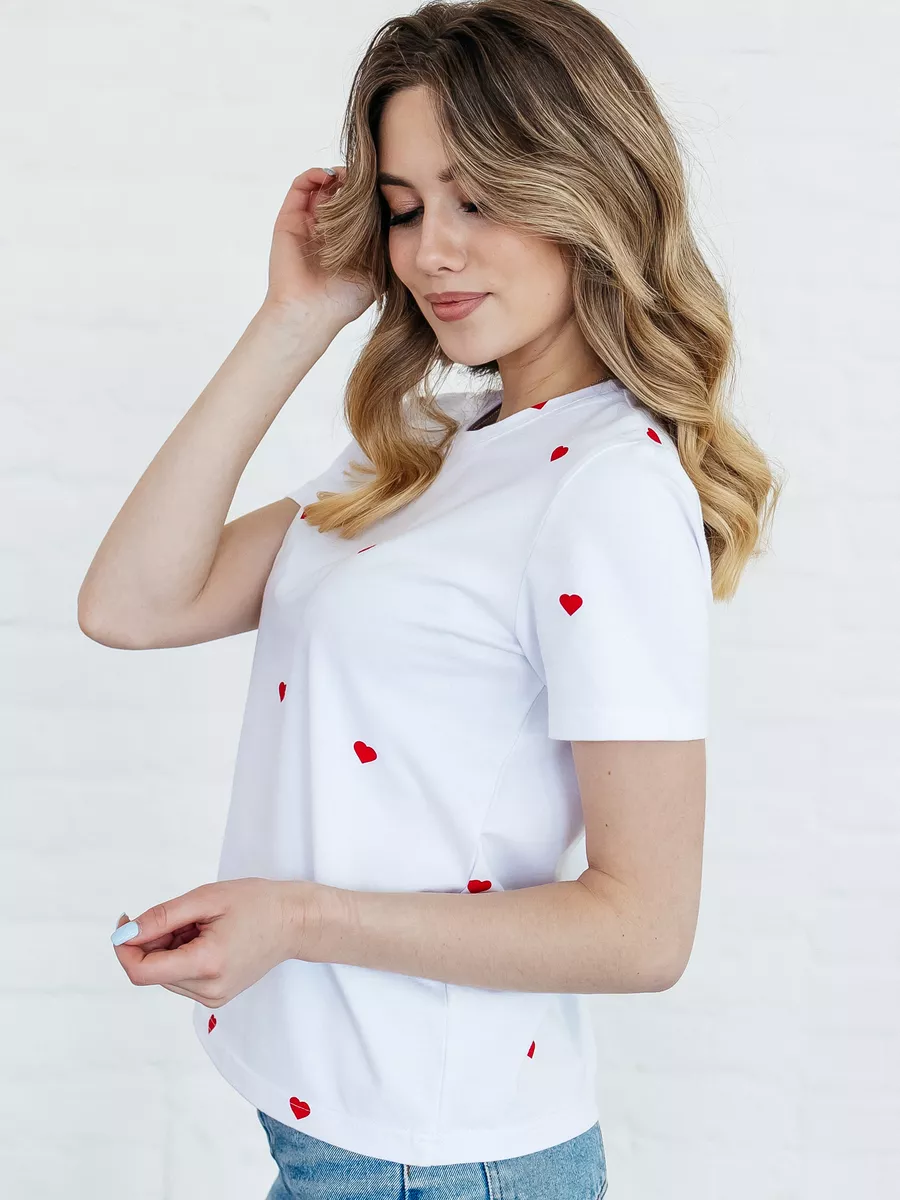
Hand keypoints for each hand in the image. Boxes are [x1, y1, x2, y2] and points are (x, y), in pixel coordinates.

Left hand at [111, 878, 320, 1007]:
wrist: (295, 922)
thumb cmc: (258, 904)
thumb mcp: (207, 898)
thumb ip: (162, 917)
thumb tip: (125, 934)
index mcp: (206, 965)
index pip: (142, 971)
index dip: (125, 947)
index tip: (127, 920)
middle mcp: (208, 990)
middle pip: (153, 971)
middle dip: (153, 941)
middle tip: (182, 914)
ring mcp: (213, 998)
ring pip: (165, 975)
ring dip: (168, 948)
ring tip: (201, 925)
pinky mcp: (216, 997)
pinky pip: (181, 978)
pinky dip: (182, 956)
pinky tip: (206, 938)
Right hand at [264, 165, 374, 328]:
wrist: (312, 311)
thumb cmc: (347, 298)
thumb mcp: (378, 267)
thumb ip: (384, 241)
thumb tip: (400, 209)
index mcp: (348, 241)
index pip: (361, 207)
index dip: (372, 193)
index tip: (387, 185)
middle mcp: (327, 230)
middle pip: (342, 192)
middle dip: (356, 181)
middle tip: (369, 176)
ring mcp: (308, 222)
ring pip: (322, 185)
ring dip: (338, 174)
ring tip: (351, 176)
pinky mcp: (289, 219)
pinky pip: (301, 186)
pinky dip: (315, 174)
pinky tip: (330, 176)